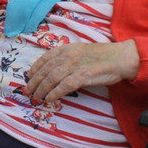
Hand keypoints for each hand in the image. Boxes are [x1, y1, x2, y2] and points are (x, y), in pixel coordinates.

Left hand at [23, 40, 138, 103]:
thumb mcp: (81, 50)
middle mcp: (68, 56)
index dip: (35, 67)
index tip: (29, 75)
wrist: (120, 58)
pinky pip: (64, 86)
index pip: (45, 57)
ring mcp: (75, 65)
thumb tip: (56, 67)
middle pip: (46, 69)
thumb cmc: (103, 55)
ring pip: (52, 78)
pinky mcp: (83, 76)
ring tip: (36, 96)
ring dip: (41, 88)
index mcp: (67, 48)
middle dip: (34, 80)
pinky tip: (49, 98)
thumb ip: (69, 56)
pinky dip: (55, 93)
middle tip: (28, 90)